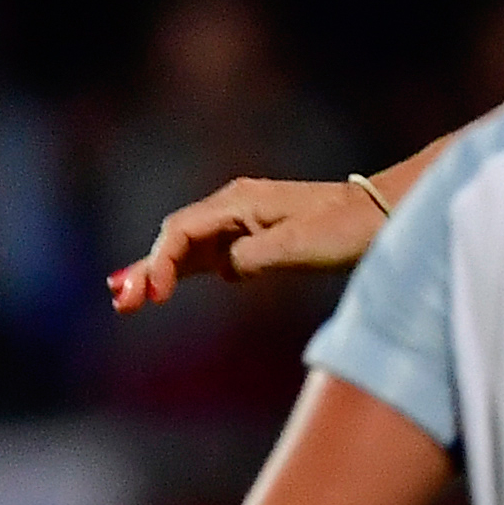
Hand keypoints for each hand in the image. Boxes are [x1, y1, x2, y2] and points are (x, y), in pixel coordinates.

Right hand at [107, 177, 385, 311]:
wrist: (383, 216)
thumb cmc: (345, 228)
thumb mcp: (295, 245)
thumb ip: (250, 256)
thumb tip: (222, 268)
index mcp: (238, 201)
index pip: (181, 231)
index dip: (160, 264)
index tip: (152, 297)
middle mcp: (234, 206)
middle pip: (177, 237)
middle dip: (148, 270)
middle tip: (119, 303)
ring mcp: (243, 221)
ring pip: (189, 247)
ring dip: (160, 273)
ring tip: (127, 301)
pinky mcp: (255, 238)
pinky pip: (209, 254)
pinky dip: (186, 271)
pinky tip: (165, 288)